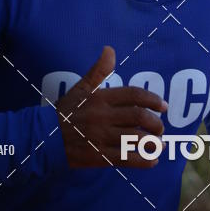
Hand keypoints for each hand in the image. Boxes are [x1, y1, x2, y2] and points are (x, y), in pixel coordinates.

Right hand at [56, 45, 167, 168]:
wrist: (46, 137)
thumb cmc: (67, 110)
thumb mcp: (81, 87)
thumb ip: (99, 70)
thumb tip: (110, 49)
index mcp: (100, 98)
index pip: (133, 95)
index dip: (152, 100)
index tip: (163, 106)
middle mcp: (103, 116)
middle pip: (138, 117)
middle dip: (155, 123)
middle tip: (161, 127)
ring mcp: (101, 137)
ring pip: (136, 139)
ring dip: (153, 142)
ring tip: (160, 143)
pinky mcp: (100, 157)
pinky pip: (126, 159)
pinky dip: (144, 161)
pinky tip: (153, 160)